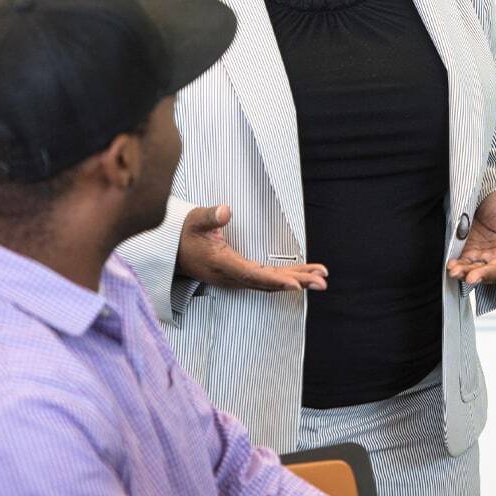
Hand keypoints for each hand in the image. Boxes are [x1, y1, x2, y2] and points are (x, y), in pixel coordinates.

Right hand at [176, 204, 328, 292]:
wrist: (174, 251)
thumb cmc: (186, 234)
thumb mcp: (194, 220)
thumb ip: (209, 216)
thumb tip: (225, 211)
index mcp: (221, 264)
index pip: (252, 275)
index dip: (275, 281)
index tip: (295, 285)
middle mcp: (232, 276)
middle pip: (268, 282)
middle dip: (296, 282)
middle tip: (321, 280)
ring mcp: (238, 278)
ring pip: (271, 282)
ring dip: (297, 281)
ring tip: (321, 278)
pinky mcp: (242, 275)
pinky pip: (268, 279)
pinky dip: (287, 278)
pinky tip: (304, 276)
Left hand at [446, 187, 495, 293]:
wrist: (484, 199)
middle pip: (495, 271)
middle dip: (484, 275)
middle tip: (473, 277)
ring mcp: (484, 256)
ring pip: (477, 271)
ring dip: (467, 274)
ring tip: (456, 272)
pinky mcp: (469, 254)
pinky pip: (464, 265)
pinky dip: (457, 268)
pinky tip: (451, 267)